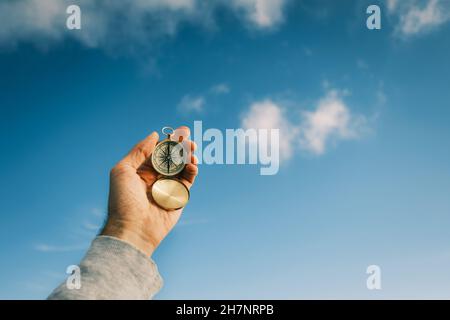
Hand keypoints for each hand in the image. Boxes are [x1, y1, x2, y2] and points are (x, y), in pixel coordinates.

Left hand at [101, 126, 197, 255]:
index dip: (169, 141)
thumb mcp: (123, 170)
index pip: (158, 152)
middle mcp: (155, 179)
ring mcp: (167, 188)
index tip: (179, 131)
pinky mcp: (179, 199)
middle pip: (172, 158)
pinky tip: (192, 165)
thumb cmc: (123, 200)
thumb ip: (139, 151)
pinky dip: (191, 172)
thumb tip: (155, 135)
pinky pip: (187, 183)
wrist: (133, 229)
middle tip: (189, 137)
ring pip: (182, 169)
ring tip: (192, 150)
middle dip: (181, 147)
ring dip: (188, 158)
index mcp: (141, 171)